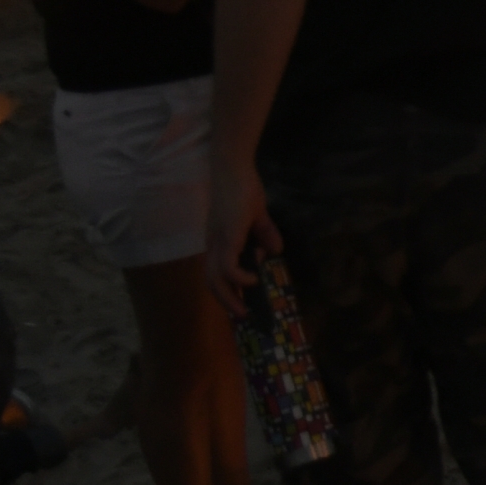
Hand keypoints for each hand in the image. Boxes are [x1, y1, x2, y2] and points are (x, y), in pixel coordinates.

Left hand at [202, 161, 278, 318]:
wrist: (232, 168)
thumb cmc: (243, 188)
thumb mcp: (257, 216)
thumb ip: (265, 233)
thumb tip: (274, 252)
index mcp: (218, 241)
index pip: (216, 272)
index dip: (226, 290)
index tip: (239, 304)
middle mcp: (213, 244)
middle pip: (211, 281)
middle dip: (226, 301)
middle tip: (242, 315)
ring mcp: (218, 241)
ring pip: (215, 278)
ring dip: (229, 296)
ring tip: (245, 308)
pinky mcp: (227, 236)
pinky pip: (227, 265)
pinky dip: (239, 277)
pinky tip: (255, 278)